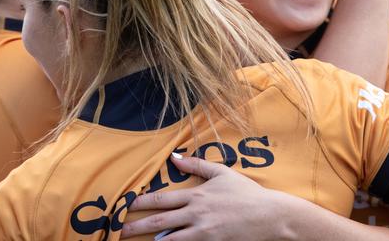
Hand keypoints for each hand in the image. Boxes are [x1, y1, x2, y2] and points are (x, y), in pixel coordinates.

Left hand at [121, 154, 295, 240]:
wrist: (270, 217)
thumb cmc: (246, 194)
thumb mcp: (222, 173)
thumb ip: (196, 165)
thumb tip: (174, 156)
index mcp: (197, 196)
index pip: (162, 199)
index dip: (141, 203)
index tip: (126, 205)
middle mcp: (197, 215)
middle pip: (159, 222)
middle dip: (136, 226)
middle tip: (119, 230)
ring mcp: (204, 234)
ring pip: (170, 240)